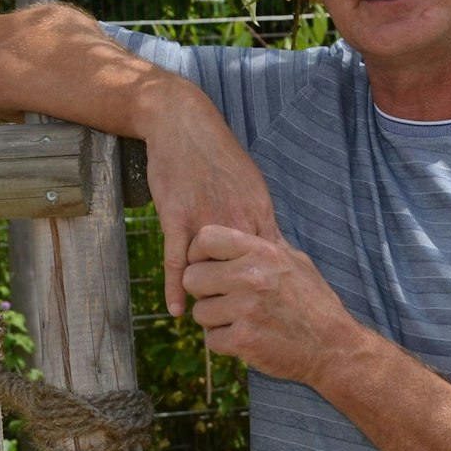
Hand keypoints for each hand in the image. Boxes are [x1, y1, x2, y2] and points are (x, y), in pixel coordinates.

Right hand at [146, 112, 278, 316]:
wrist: (183, 124)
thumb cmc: (215, 153)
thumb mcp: (249, 182)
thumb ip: (259, 216)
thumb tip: (272, 244)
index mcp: (258, 210)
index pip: (271, 259)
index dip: (271, 287)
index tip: (274, 310)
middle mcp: (237, 218)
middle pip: (245, 272)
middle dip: (246, 301)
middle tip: (246, 327)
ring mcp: (206, 219)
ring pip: (211, 270)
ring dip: (211, 298)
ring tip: (212, 323)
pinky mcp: (176, 218)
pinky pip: (177, 261)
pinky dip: (176, 288)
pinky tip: (176, 310)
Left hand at [182, 223, 356, 384]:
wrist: (335, 347)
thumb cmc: (314, 302)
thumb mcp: (294, 262)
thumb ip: (263, 244)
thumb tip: (240, 222)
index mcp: (263, 251)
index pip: (206, 238)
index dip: (198, 254)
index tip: (206, 267)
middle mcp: (252, 276)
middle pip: (192, 277)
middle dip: (204, 292)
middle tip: (224, 300)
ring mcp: (246, 309)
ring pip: (199, 312)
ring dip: (215, 320)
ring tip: (243, 320)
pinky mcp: (243, 340)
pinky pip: (211, 339)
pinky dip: (226, 343)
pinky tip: (248, 339)